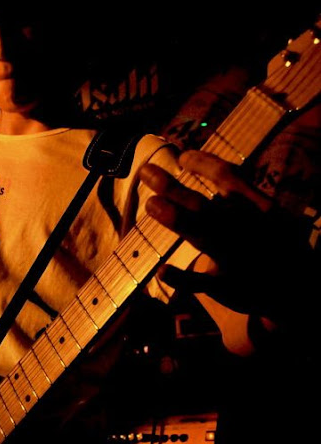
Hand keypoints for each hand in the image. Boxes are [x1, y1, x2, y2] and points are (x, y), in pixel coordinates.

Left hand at [139, 151, 315, 324]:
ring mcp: (235, 258)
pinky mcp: (227, 286)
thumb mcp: (270, 216)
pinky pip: (201, 283)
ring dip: (176, 218)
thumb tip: (210, 178)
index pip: (229, 178)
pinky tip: (161, 271)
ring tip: (151, 204)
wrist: (297, 286)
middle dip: (174, 188)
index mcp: (258, 209)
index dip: (203, 164)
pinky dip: (181, 278)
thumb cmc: (276, 245)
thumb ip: (242, 198)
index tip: (181, 157)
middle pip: (205, 205)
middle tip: (147, 172)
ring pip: (203, 236)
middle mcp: (245, 229)